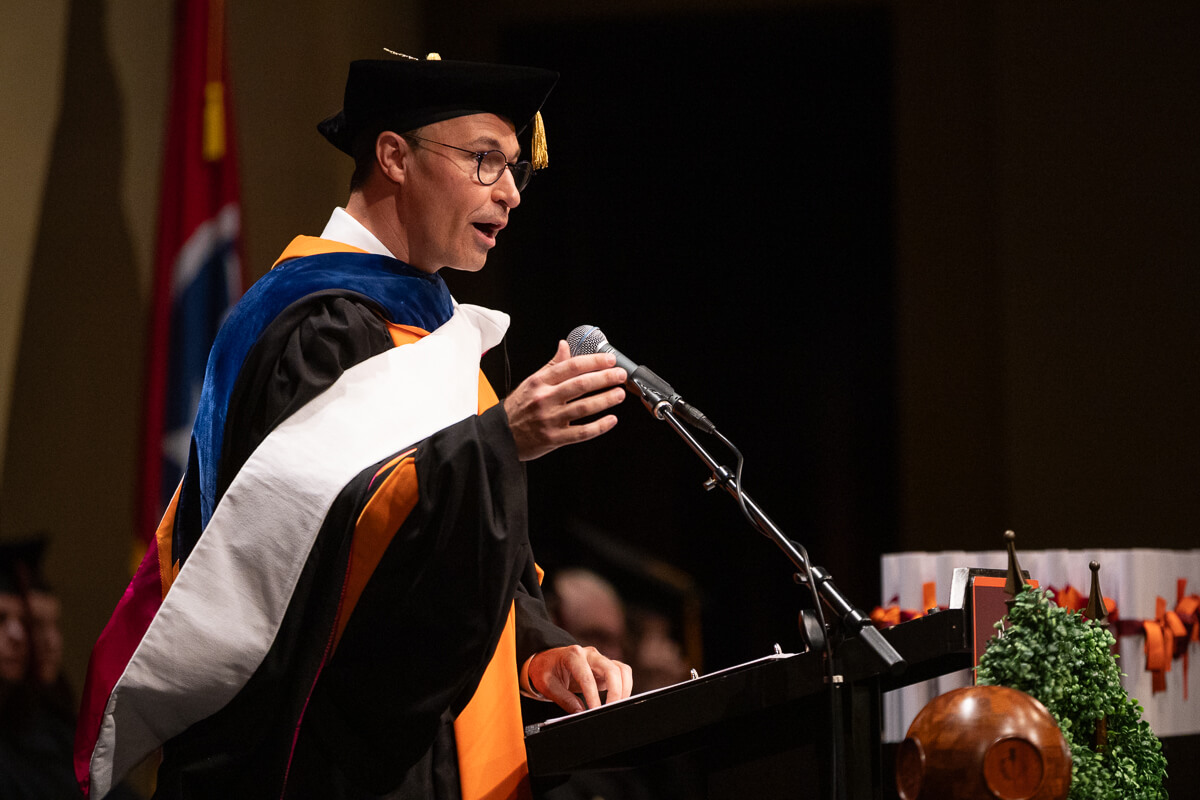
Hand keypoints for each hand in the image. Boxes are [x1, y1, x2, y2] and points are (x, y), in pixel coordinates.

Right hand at [503, 340, 626, 460]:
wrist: (501, 436)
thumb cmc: (517, 408)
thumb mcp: (531, 383)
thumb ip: (551, 366)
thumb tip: (564, 346)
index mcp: (540, 382)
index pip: (571, 367)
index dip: (593, 362)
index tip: (609, 360)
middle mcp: (545, 399)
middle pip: (580, 385)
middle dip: (604, 378)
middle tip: (620, 375)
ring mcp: (550, 419)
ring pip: (584, 407)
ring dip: (605, 400)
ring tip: (619, 394)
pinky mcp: (554, 438)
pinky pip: (581, 432)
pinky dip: (599, 426)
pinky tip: (611, 420)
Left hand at [528, 645, 633, 713]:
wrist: (547, 659)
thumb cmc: (546, 670)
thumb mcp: (547, 684)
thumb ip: (564, 698)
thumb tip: (580, 712)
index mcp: (573, 655)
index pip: (587, 677)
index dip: (592, 696)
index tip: (595, 710)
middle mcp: (590, 654)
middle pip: (611, 669)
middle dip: (614, 691)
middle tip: (609, 710)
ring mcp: (600, 659)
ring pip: (621, 669)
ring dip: (623, 688)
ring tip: (616, 706)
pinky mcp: (606, 666)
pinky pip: (622, 672)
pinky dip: (625, 685)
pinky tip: (618, 699)